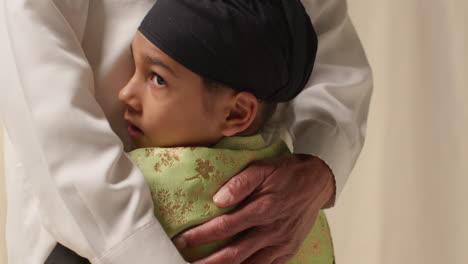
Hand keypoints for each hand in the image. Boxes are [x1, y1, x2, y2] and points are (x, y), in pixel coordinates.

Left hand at [172, 154, 335, 263]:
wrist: (317, 182)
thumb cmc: (287, 173)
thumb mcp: (263, 168)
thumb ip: (240, 183)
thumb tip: (218, 200)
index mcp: (262, 209)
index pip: (224, 227)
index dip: (200, 236)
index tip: (181, 241)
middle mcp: (271, 231)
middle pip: (233, 254)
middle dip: (207, 262)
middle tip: (185, 263)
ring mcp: (281, 244)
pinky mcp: (288, 251)